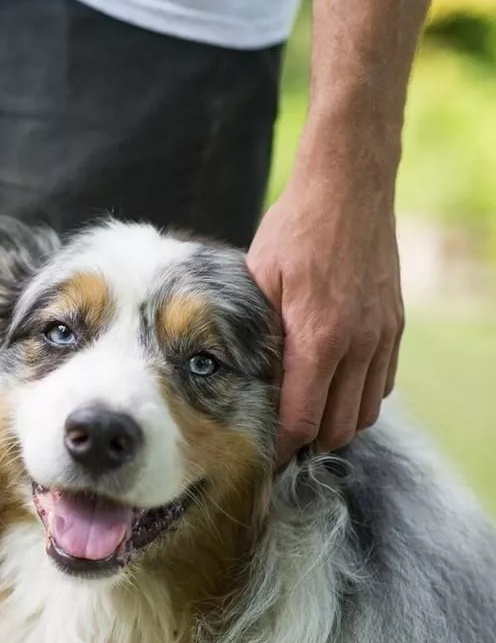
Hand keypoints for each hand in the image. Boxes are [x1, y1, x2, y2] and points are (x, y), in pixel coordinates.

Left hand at [246, 128, 404, 464]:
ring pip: (366, 410)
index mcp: (318, 337)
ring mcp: (382, 335)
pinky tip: (335, 388)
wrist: (349, 187)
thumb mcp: (259, 278)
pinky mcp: (395, 324)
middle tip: (282, 443)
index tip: (264, 455)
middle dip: (309, 443)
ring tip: (307, 421)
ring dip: (336, 424)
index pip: (302, 418)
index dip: (282, 446)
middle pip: (339, 426)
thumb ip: (259, 331)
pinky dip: (359, 397)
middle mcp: (358, 343)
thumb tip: (249, 375)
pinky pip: (383, 382)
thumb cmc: (296, 229)